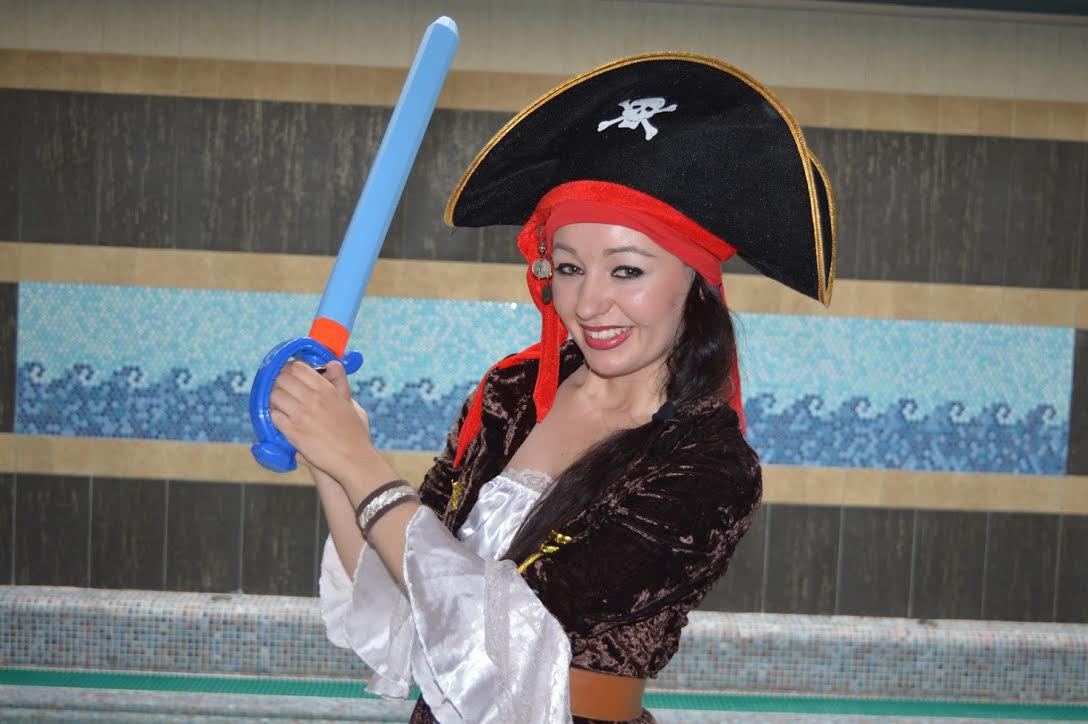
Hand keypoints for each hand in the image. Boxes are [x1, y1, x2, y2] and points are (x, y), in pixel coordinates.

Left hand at [269, 360, 376, 482]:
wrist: (353, 459)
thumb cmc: (355, 433)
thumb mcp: (350, 402)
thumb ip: (340, 382)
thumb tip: (332, 366)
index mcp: (327, 389)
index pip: (298, 367)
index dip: (290, 369)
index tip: (290, 375)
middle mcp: (313, 399)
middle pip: (282, 378)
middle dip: (279, 383)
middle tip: (283, 390)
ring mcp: (301, 415)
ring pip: (274, 395)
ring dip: (274, 400)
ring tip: (281, 406)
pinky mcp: (293, 432)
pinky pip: (273, 416)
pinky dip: (274, 416)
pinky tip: (282, 420)